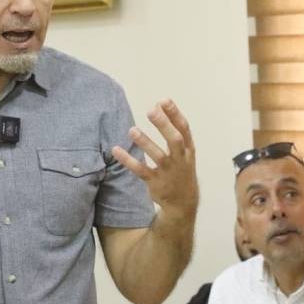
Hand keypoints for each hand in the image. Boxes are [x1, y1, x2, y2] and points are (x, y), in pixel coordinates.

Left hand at [113, 99, 197, 216]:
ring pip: (157, 156)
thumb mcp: (184, 152)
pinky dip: (128, 160)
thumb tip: (160, 106)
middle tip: (151, 110)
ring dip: (145, 143)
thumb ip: (174, 130)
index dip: (174, 114)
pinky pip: (141, 170)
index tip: (164, 101)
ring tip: (132, 130)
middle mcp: (179, 159)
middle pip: (174, 140)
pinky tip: (116, 150)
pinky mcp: (155, 182)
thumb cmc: (181, 170)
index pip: (184, 129)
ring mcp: (168, 172)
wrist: (183, 202)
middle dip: (163, 125)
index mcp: (187, 150)